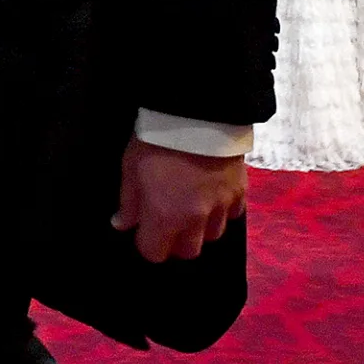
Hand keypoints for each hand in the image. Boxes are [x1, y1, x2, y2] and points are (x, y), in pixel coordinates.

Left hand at [112, 137, 246, 262]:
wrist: (198, 109)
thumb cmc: (158, 138)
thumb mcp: (131, 167)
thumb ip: (128, 201)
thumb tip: (122, 224)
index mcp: (165, 216)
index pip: (155, 253)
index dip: (147, 243)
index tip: (145, 228)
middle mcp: (196, 218)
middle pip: (188, 251)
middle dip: (176, 241)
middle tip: (168, 220)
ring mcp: (222, 205)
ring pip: (213, 235)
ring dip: (201, 228)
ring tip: (192, 206)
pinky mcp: (241, 190)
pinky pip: (233, 214)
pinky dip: (223, 210)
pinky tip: (213, 194)